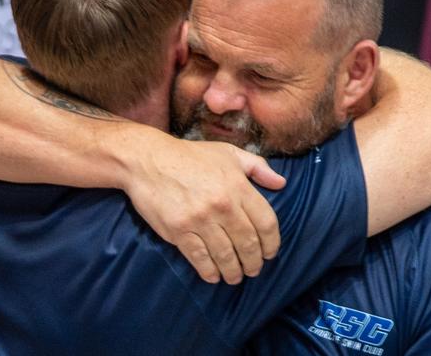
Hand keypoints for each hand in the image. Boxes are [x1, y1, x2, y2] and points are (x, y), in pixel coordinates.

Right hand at [123, 134, 285, 283]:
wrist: (148, 160)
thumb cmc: (189, 156)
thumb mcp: (227, 152)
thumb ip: (257, 167)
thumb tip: (281, 183)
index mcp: (238, 186)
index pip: (266, 223)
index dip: (272, 243)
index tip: (270, 253)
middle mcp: (223, 205)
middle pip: (248, 243)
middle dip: (254, 262)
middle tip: (253, 270)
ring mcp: (200, 219)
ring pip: (225, 255)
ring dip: (233, 271)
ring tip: (235, 277)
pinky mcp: (179, 231)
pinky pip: (200, 258)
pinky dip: (209, 271)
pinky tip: (213, 275)